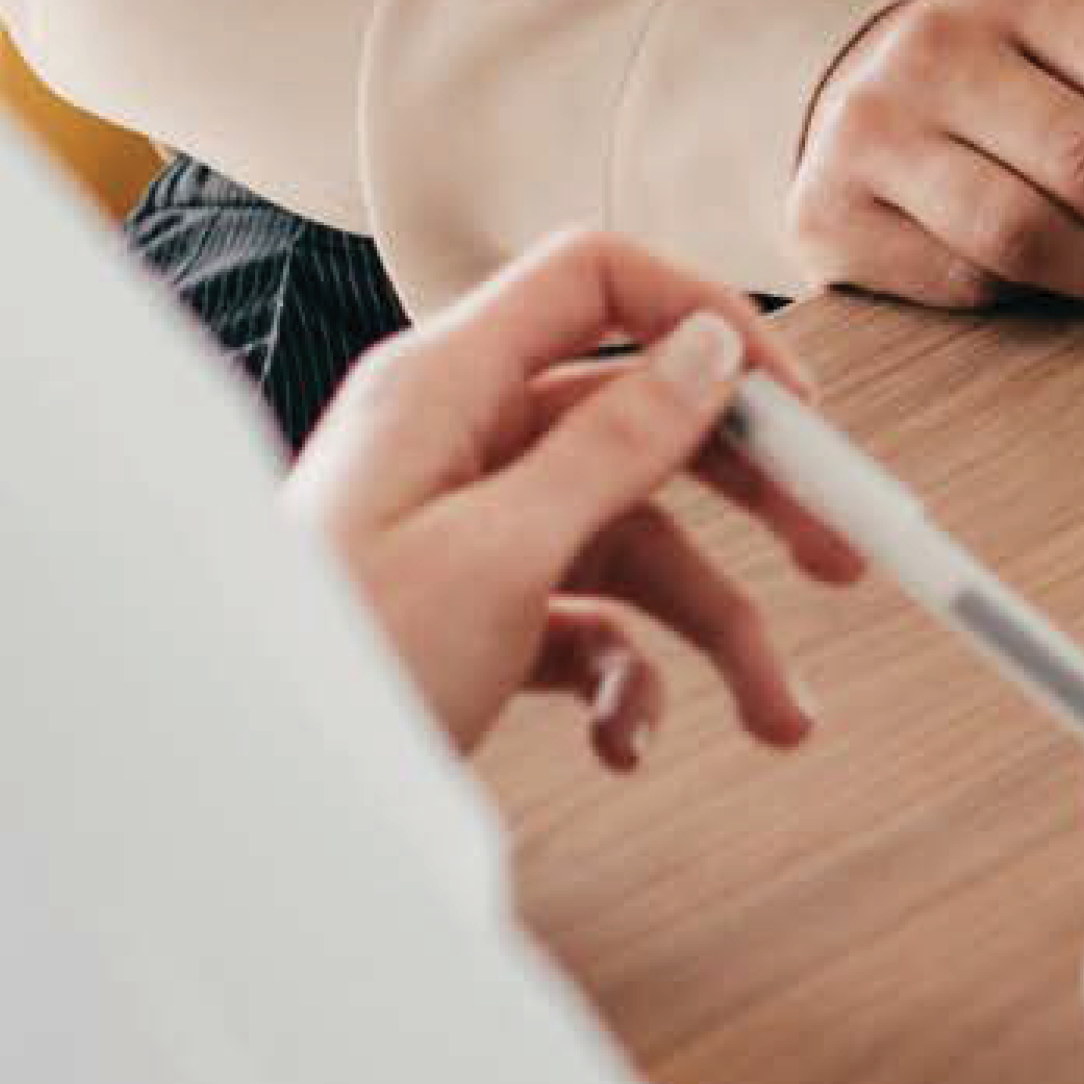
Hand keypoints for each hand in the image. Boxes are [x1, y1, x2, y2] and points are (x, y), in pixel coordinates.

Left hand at [284, 226, 863, 775]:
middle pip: (640, 423)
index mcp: (446, 386)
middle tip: (842, 557)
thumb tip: (708, 350)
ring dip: (715, 628)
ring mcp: (468, 529)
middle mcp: (460, 441)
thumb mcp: (498, 552)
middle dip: (750, 497)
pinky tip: (630, 742)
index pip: (595, 283)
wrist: (241, 800)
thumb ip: (612, 445)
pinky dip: (627, 681)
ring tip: (778, 716)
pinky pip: (587, 621)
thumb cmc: (340, 666)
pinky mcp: (473, 613)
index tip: (796, 408)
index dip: (702, 323)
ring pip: (632, 542)